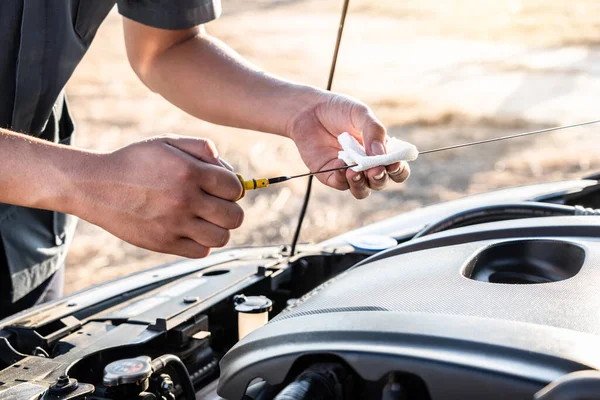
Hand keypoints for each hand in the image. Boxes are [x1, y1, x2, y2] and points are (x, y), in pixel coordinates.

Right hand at [74, 135, 243, 257]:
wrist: (97, 185)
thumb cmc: (134, 162)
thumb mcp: (167, 142)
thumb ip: (201, 147)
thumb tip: (227, 167)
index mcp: (190, 172)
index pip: (235, 188)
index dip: (234, 188)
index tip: (225, 189)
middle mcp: (185, 200)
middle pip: (234, 216)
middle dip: (231, 210)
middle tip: (219, 206)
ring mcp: (174, 224)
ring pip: (221, 237)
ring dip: (219, 229)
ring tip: (207, 220)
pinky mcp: (163, 243)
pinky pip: (200, 251)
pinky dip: (201, 243)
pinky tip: (192, 230)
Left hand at [287, 92, 409, 198]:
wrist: (309, 110)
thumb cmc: (338, 110)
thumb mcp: (360, 114)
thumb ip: (374, 131)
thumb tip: (381, 153)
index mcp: (380, 151)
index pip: (396, 168)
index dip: (399, 169)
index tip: (394, 163)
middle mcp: (367, 165)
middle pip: (381, 182)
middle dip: (380, 178)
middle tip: (375, 170)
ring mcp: (349, 172)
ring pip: (362, 190)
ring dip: (362, 184)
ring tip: (355, 172)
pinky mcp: (331, 175)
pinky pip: (341, 185)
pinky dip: (342, 179)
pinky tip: (340, 165)